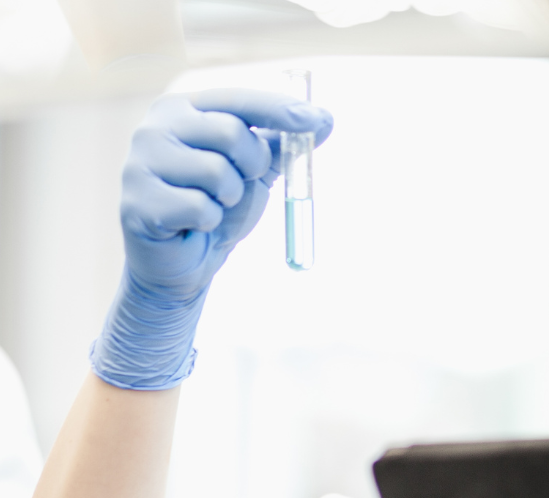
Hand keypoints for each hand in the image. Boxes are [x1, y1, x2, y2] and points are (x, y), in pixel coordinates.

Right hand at [91, 89, 333, 389]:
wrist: (184, 261)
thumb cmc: (218, 207)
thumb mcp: (254, 171)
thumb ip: (282, 144)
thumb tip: (326, 119)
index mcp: (182, 110)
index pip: (238, 101)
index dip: (281, 110)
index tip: (319, 121)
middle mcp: (154, 127)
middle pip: (230, 133)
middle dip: (252, 166)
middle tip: (238, 186)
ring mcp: (139, 164)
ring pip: (217, 173)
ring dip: (230, 198)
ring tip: (212, 206)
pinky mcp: (137, 203)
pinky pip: (200, 208)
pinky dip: (210, 222)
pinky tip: (192, 225)